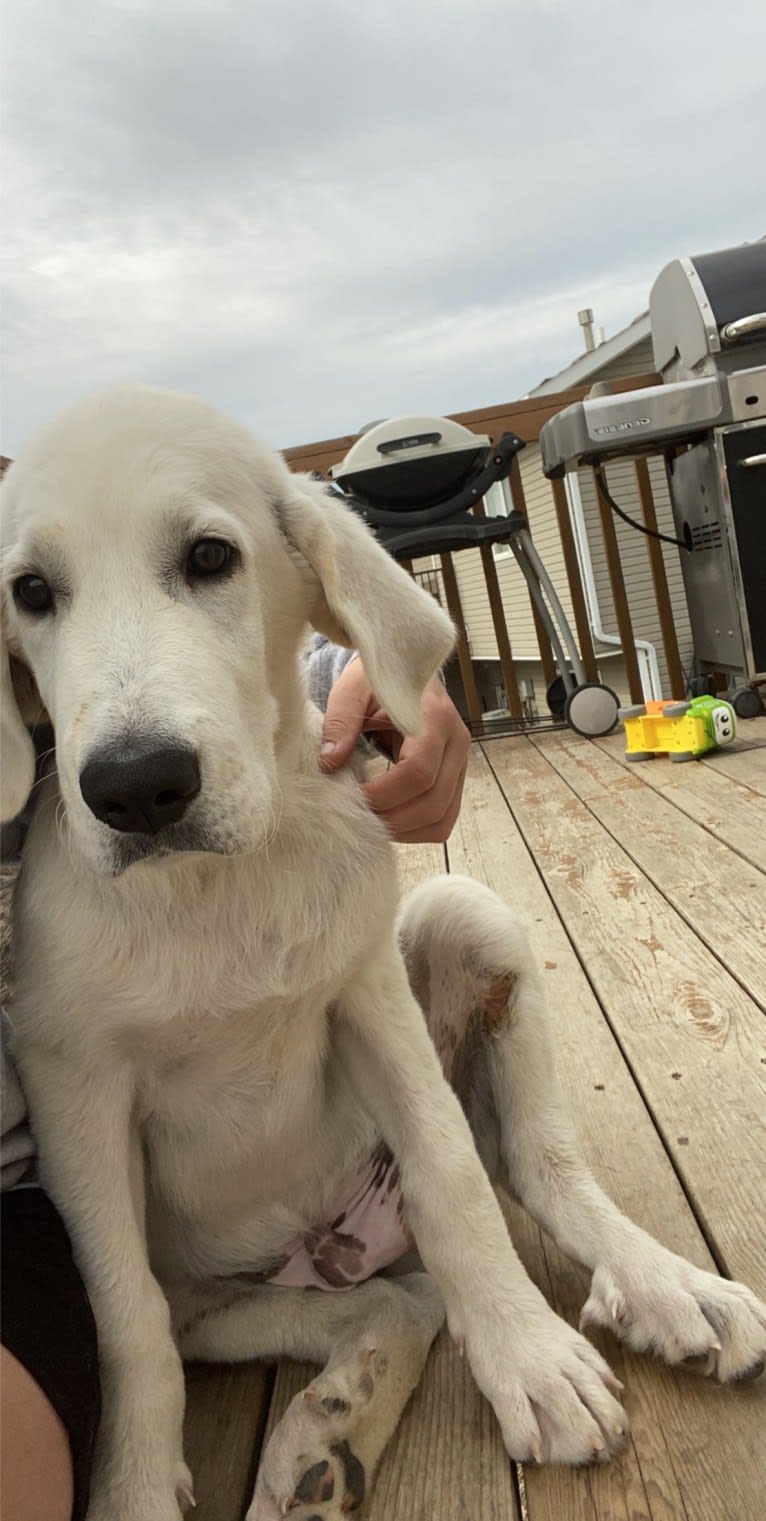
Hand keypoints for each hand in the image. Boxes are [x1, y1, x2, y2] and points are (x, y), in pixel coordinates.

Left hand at [319, 659, 469, 842]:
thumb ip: (340, 721)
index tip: (353, 796)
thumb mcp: (352, 690)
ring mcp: (460, 765)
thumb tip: (330, 762)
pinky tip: (389, 818)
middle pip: (433, 802)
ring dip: (404, 830)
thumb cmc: (378, 682)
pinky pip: (443, 820)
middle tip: (357, 817)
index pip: (418, 771)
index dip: (384, 793)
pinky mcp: (456, 781)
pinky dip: (415, 830)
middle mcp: (457, 743)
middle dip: (392, 819)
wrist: (402, 676)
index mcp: (435, 717)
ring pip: (442, 819)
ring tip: (371, 821)